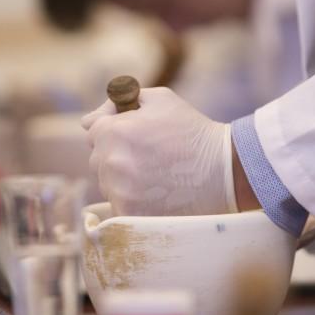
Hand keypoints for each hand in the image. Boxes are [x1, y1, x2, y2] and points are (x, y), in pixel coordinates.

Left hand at [82, 87, 236, 216]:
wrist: (223, 171)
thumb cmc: (192, 132)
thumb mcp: (160, 100)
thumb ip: (120, 101)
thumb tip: (90, 118)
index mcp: (113, 132)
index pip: (92, 131)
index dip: (114, 131)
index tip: (137, 137)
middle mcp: (111, 162)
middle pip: (97, 159)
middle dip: (117, 155)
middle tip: (150, 157)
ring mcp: (119, 191)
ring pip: (107, 184)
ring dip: (123, 180)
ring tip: (156, 176)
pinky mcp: (129, 214)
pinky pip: (117, 206)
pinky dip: (132, 202)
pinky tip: (155, 193)